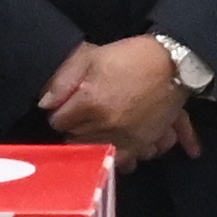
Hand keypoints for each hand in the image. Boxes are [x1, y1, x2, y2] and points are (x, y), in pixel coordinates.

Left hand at [40, 36, 201, 164]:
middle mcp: (107, 126)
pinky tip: (120, 151)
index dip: (60, 112)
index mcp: (90, 104)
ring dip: (95, 146)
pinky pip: (128, 160)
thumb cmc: (129, 56)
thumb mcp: (90, 56)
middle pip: (76, 140)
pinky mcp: (144, 143)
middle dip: (75, 129)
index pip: (59, 122)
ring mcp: (126, 138)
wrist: (172, 63)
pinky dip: (123, 158)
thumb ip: (63, 80)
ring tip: (98, 133)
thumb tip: (45, 104)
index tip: (66, 106)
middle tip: (81, 117)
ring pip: (99, 153)